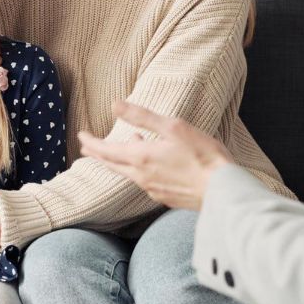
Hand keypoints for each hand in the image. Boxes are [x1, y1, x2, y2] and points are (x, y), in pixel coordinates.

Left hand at [79, 100, 230, 210]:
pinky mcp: (166, 198)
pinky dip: (138, 170)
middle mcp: (142, 177)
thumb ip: (142, 116)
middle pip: (112, 165)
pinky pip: (144, 182)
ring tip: (118, 150)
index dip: (91, 143)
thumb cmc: (203, 156)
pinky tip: (148, 165)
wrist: (223, 192)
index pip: (106, 151)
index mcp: (141, 158)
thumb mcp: (173, 128)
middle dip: (98, 154)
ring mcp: (153, 190)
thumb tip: (115, 105)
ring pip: (128, 174)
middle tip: (86, 147)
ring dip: (119, 161)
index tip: (80, 136)